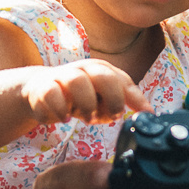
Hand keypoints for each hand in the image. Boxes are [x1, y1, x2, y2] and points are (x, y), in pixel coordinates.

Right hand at [22, 59, 151, 126]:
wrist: (40, 90)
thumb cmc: (78, 96)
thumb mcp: (101, 98)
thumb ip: (121, 102)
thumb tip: (148, 113)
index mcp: (101, 70)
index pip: (123, 80)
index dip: (136, 98)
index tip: (146, 113)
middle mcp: (84, 70)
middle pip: (103, 76)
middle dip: (112, 98)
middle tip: (112, 116)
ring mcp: (62, 76)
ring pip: (78, 81)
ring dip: (86, 104)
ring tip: (87, 118)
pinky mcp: (42, 87)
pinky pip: (51, 94)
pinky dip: (60, 109)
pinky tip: (64, 118)